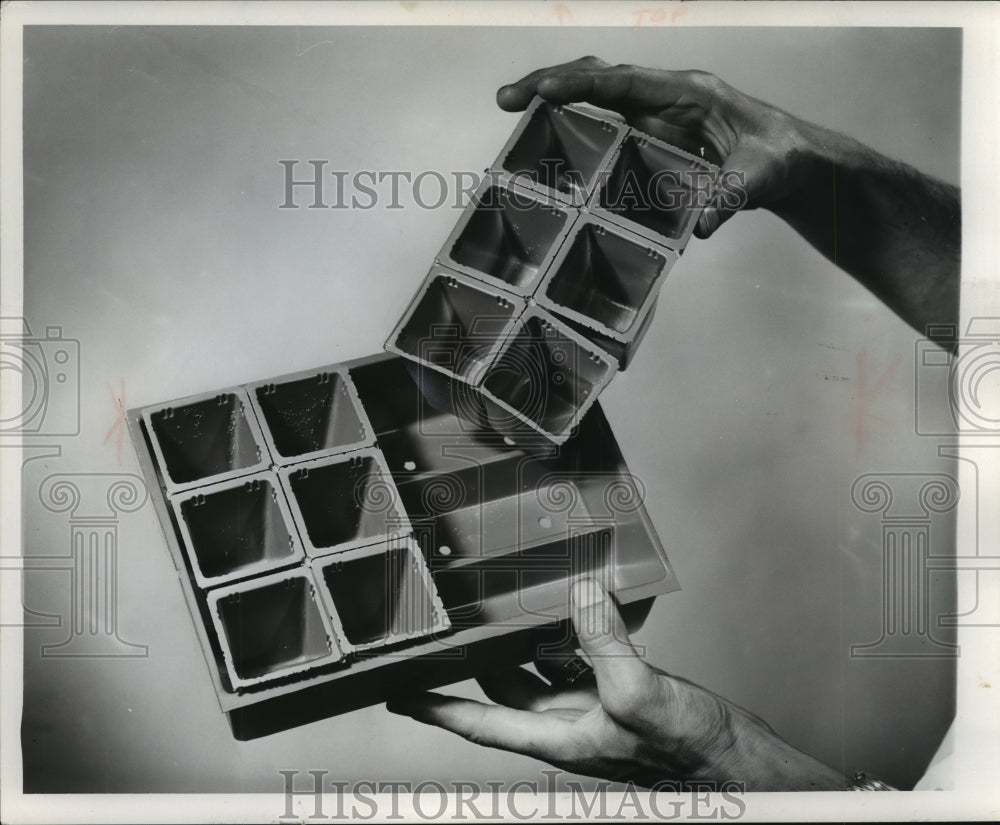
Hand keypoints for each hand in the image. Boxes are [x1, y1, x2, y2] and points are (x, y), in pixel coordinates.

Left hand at [387, 579, 843, 790]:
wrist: (734, 761)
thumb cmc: (690, 754)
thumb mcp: (640, 695)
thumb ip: (605, 646)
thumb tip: (579, 599)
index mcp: (559, 734)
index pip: (479, 721)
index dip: (435, 706)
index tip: (398, 693)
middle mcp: (567, 720)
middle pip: (502, 688)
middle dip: (474, 659)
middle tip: (446, 629)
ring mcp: (591, 705)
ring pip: (539, 667)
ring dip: (523, 637)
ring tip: (502, 605)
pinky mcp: (615, 689)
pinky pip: (578, 654)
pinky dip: (571, 630)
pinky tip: (573, 606)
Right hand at [496, 56, 809, 237]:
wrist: (792, 161)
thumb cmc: (779, 158)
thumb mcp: (760, 176)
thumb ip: (732, 196)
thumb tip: (703, 226)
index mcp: (688, 93)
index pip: (625, 81)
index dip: (582, 84)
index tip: (542, 90)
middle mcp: (666, 96)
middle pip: (600, 78)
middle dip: (552, 83)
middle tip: (505, 99)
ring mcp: (657, 114)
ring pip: (599, 96)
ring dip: (556, 102)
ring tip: (514, 114)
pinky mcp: (654, 135)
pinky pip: (608, 125)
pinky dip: (576, 128)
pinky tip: (551, 147)